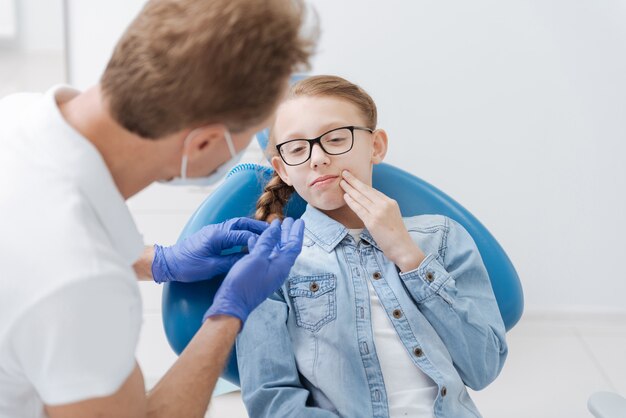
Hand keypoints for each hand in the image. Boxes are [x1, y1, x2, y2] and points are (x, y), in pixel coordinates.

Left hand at [152, 217, 268, 282]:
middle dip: (258, 227)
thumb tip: (247, 259)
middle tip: (273, 232)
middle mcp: (217, 230)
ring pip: (237, 225)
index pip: (242, 234)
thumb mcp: (210, 267)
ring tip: (265, 234)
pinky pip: (232, 230)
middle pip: (242, 223)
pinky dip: (243, 232)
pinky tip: (250, 239)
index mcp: (217, 236)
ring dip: (251, 228)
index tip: (270, 243)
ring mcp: (214, 231)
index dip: (257, 239)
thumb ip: (230, 261)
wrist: (169, 263)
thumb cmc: (186, 266)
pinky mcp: (212, 235)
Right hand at [204, 217, 304, 324]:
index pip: (294, 245)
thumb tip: (276, 227)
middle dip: (287, 233)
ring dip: (275, 238)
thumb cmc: (245, 282)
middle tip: (288, 220)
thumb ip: (268, 242)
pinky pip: (263, 257)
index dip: (297, 232)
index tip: (299, 220)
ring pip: (274, 251)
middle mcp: (278, 269)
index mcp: (282, 266)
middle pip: (286, 248)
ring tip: (274, 226)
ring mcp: (268, 273)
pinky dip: (261, 246)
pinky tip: (254, 239)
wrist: (231, 303)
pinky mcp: (258, 275)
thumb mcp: (257, 258)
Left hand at [339, 170, 424, 271]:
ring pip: (361, 198)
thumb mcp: (392, 216)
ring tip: (342, 183)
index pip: (373, 191)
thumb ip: (382, 209)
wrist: (403, 248)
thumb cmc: (396, 236)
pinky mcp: (372, 222)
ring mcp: (379, 212)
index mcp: (391, 202)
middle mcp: (385, 205)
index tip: (353, 178)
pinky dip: (351, 202)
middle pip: (366, 190)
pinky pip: (359, 209)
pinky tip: (346, 196)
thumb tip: (368, 204)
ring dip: (350, 189)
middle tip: (344, 173)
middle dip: (354, 181)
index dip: (362, 183)